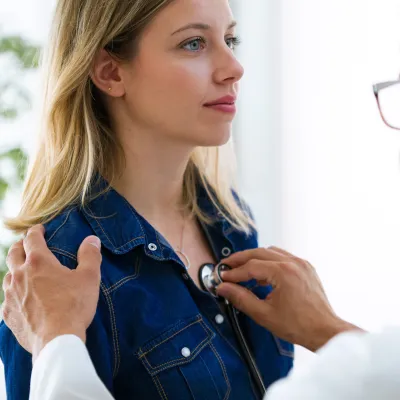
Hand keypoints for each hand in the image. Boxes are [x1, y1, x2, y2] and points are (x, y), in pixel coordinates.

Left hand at [2, 225, 101, 361]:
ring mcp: (10, 296)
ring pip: (8, 275)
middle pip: (14, 253)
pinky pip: (6, 298)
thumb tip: (92, 240)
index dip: (36, 231)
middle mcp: (20, 275)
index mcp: (38, 262)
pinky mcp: (8, 314)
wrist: (56, 340)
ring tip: (24, 271)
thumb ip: (90, 255)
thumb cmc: (74, 306)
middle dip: (21, 246)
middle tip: (28, 245)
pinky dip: (13, 293)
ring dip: (16, 269)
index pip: (32, 238)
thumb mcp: (89, 277)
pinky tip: (21, 298)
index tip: (40, 229)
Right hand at [216, 247, 362, 351]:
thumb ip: (241, 298)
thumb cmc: (298, 326)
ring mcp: (301, 263)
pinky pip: (283, 257)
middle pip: (259, 252)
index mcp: (283, 272)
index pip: (251, 266)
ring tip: (242, 269)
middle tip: (227, 265)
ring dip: (255, 258)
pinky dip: (269, 261)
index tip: (222, 277)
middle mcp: (293, 262)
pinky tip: (262, 274)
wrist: (325, 331)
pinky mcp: (306, 267)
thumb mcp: (264, 314)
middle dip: (241, 259)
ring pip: (271, 252)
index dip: (234, 272)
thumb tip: (223, 288)